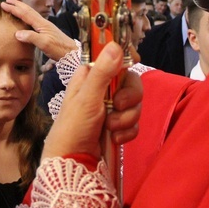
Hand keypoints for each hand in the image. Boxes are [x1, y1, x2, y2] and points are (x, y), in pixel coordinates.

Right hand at [1, 0, 77, 59]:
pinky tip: (26, 19)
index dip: (13, 8)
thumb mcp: (44, 44)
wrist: (72, 53)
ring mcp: (46, 26)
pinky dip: (27, 16)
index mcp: (42, 24)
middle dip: (17, 4)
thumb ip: (31, 37)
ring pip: (31, 14)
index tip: (3, 4)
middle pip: (28, 10)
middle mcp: (43, 22)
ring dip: (22, 8)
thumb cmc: (60, 49)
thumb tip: (17, 33)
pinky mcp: (47, 31)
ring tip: (15, 5)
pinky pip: (33, 20)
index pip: (25, 14)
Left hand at [42, 42, 141, 159]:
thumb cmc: (73, 126)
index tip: (135, 60)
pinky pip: (135, 123)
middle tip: (118, 105)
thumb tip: (115, 44)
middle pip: (132, 81)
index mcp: (91, 76)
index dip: (126, 57)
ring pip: (135, 104)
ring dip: (126, 119)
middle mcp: (103, 89)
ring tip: (110, 129)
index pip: (113, 57)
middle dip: (129, 97)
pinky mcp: (119, 126)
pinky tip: (114, 139)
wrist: (73, 162)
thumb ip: (103, 73)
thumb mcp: (87, 98)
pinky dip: (127, 132)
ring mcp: (112, 108)